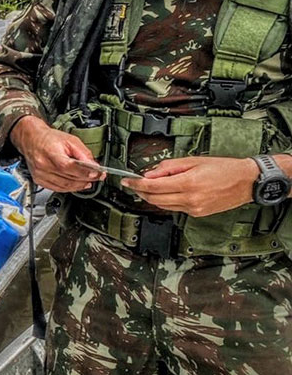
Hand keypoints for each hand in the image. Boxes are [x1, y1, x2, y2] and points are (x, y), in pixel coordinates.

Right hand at [10, 115, 103, 192]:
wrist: (32, 139)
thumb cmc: (49, 138)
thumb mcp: (70, 140)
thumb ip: (83, 153)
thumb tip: (94, 166)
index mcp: (50, 153)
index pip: (69, 167)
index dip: (85, 172)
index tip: (97, 174)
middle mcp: (43, 166)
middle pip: (68, 179)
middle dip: (86, 179)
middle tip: (97, 177)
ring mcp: (40, 175)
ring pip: (64, 186)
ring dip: (79, 186)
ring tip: (89, 181)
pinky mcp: (39, 180)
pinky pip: (57, 188)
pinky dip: (69, 188)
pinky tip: (76, 185)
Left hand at [121, 156, 259, 216]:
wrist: (246, 182)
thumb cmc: (224, 168)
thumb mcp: (194, 161)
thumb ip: (169, 167)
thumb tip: (149, 173)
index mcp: (188, 183)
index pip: (153, 186)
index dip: (136, 184)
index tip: (127, 181)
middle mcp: (190, 198)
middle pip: (154, 198)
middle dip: (140, 191)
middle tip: (133, 184)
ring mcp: (193, 208)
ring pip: (162, 205)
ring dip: (152, 197)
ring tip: (148, 187)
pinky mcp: (197, 213)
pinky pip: (174, 208)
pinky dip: (166, 201)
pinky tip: (166, 193)